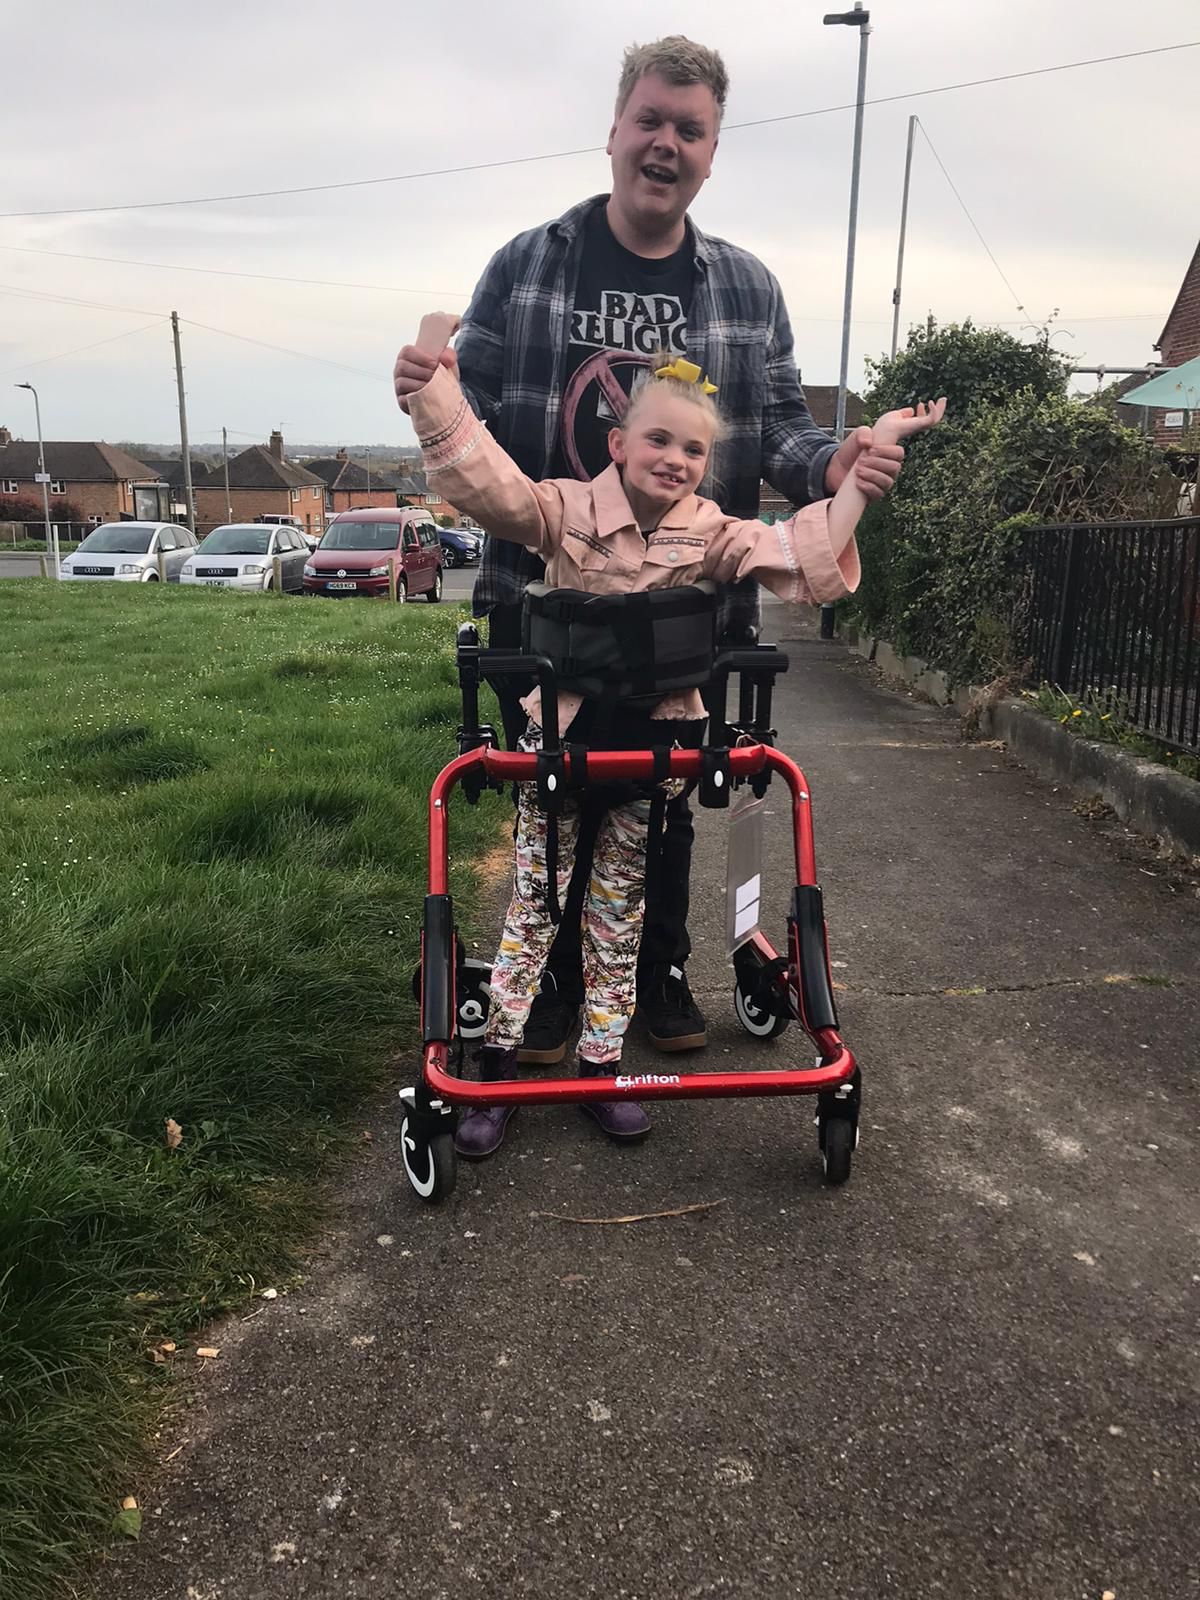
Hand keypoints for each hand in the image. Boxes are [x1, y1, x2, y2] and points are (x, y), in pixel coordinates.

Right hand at [393, 343, 458, 413]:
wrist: (445, 394)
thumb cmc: (441, 374)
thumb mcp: (447, 362)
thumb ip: (449, 355)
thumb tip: (446, 359)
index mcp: (407, 356)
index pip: (407, 352)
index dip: (421, 358)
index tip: (435, 364)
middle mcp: (399, 370)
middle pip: (403, 367)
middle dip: (423, 373)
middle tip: (437, 378)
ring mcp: (399, 386)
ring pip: (402, 383)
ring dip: (420, 386)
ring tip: (434, 388)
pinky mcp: (401, 401)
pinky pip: (404, 400)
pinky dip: (417, 399)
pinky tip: (429, 398)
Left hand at [824, 400, 945, 497]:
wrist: (835, 468)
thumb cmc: (850, 451)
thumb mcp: (856, 436)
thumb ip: (863, 432)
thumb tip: (869, 442)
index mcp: (889, 454)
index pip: (899, 453)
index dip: (886, 452)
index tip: (870, 449)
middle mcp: (889, 469)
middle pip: (895, 468)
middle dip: (877, 463)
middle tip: (861, 460)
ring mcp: (883, 483)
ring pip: (887, 481)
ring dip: (872, 475)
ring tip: (858, 470)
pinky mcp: (874, 495)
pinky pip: (879, 493)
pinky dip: (868, 487)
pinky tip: (858, 482)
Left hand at [872, 397, 946, 446]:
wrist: (882, 432)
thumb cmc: (884, 427)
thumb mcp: (894, 416)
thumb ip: (903, 413)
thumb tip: (911, 410)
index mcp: (910, 426)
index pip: (921, 420)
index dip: (922, 411)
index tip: (919, 404)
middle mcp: (916, 427)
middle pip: (932, 420)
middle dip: (938, 410)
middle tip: (943, 399)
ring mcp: (918, 427)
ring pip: (935, 420)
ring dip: (940, 409)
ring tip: (943, 399)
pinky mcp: (920, 425)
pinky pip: (932, 418)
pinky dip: (934, 410)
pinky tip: (930, 402)